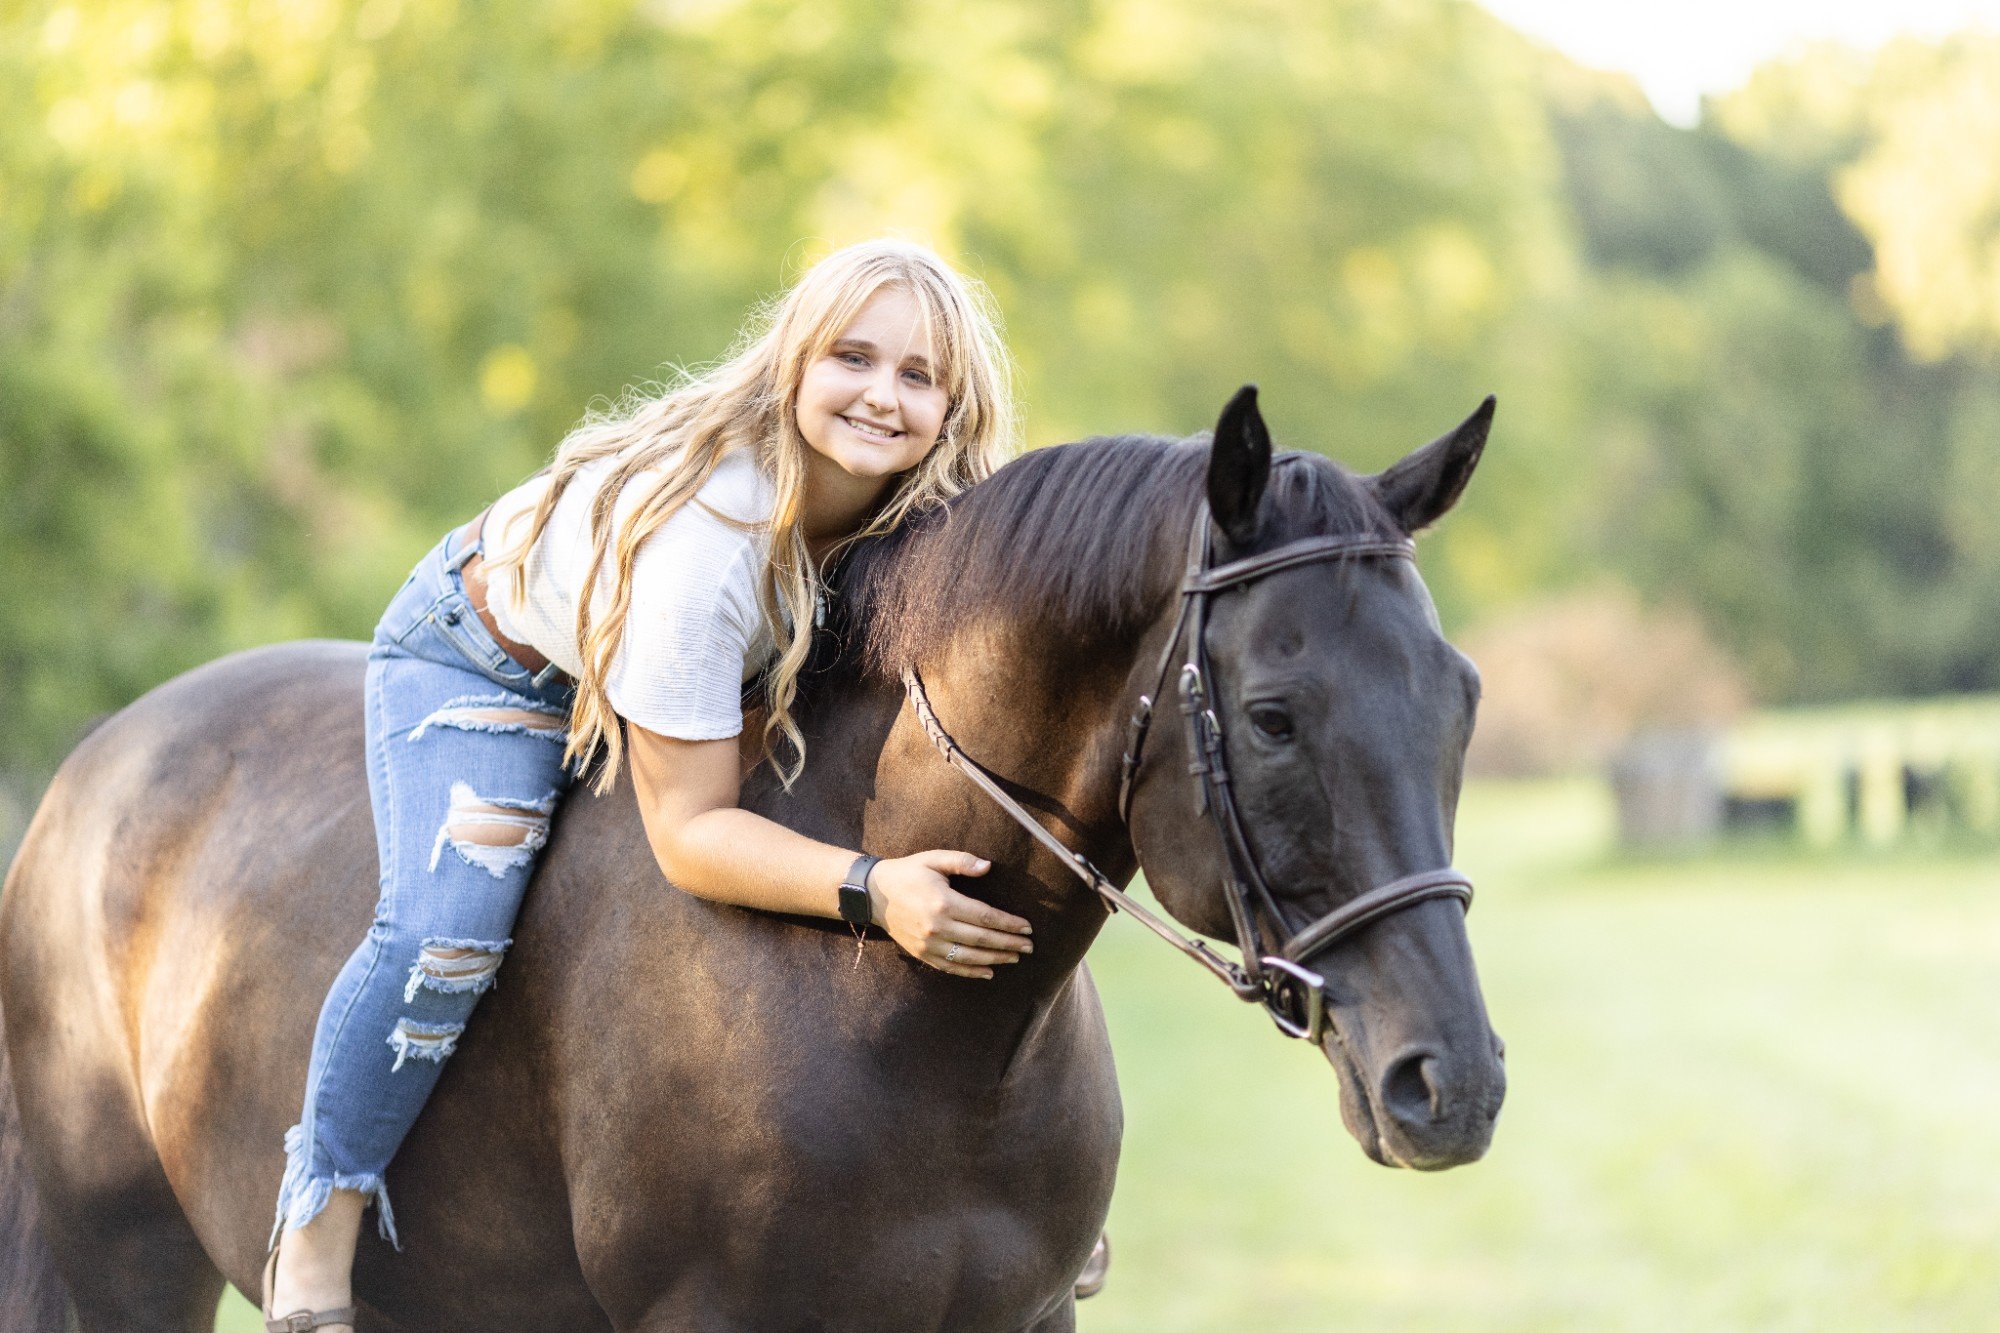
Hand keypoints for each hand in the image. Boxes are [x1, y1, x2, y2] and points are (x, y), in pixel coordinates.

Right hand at [867, 851, 1033, 978]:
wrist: (873, 894)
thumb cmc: (907, 873)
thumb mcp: (933, 859)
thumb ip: (962, 861)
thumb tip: (988, 866)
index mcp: (944, 902)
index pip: (985, 917)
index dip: (1008, 924)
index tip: (1027, 928)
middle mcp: (937, 927)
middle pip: (981, 940)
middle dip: (1008, 944)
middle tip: (1029, 947)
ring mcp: (928, 944)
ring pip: (969, 957)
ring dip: (995, 959)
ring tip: (1014, 958)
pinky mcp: (921, 954)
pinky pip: (950, 967)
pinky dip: (971, 972)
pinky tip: (988, 972)